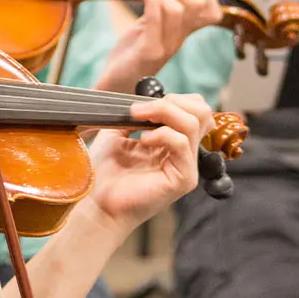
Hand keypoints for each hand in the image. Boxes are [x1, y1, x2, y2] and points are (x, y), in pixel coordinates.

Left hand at [84, 93, 212, 237]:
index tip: (141, 103)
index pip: (194, 109)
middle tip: (142, 109)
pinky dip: (161, 134)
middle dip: (171, 101)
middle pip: (201, 112)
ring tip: (137, 117)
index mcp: (173, 141)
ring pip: (193, 123)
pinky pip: (182, 144)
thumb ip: (134, 115)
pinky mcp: (183, 179)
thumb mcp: (117, 132)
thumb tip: (142, 98)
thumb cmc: (106, 169)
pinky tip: (142, 141)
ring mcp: (186, 166)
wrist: (97, 200)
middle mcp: (184, 153)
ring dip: (162, 112)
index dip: (173, 98)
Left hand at [97, 0, 221, 92]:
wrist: (113, 87)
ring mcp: (166, 46)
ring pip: (177, 8)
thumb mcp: (147, 29)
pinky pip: (155, 18)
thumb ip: (158, 11)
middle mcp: (179, 40)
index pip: (213, 11)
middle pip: (198, 4)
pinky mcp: (148, 51)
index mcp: (183, 34)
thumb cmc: (128, 57)